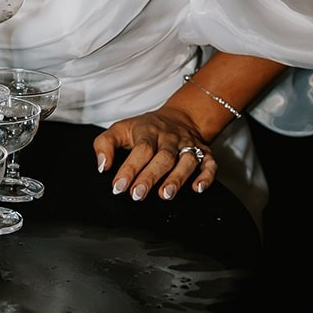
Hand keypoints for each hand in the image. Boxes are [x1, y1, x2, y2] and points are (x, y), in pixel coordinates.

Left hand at [92, 110, 216, 201]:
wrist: (181, 116)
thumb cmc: (146, 128)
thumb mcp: (121, 129)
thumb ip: (105, 144)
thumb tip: (102, 166)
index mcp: (149, 131)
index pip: (141, 149)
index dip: (130, 168)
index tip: (118, 187)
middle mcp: (170, 138)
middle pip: (163, 157)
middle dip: (150, 177)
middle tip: (137, 195)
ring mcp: (189, 145)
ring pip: (187, 161)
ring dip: (177, 178)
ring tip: (165, 195)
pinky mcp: (205, 153)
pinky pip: (210, 164)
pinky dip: (206, 176)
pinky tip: (197, 188)